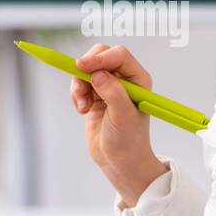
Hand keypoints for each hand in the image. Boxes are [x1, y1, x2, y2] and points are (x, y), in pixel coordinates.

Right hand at [72, 44, 168, 205]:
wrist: (119, 161)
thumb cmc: (128, 141)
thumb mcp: (123, 117)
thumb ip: (113, 93)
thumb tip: (98, 74)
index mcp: (138, 79)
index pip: (119, 55)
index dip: (100, 58)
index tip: (82, 66)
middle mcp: (124, 79)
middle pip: (100, 55)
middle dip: (86, 69)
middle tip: (79, 88)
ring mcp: (108, 85)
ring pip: (86, 68)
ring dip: (79, 85)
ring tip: (83, 106)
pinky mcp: (94, 94)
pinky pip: (79, 82)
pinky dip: (76, 94)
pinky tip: (82, 110)